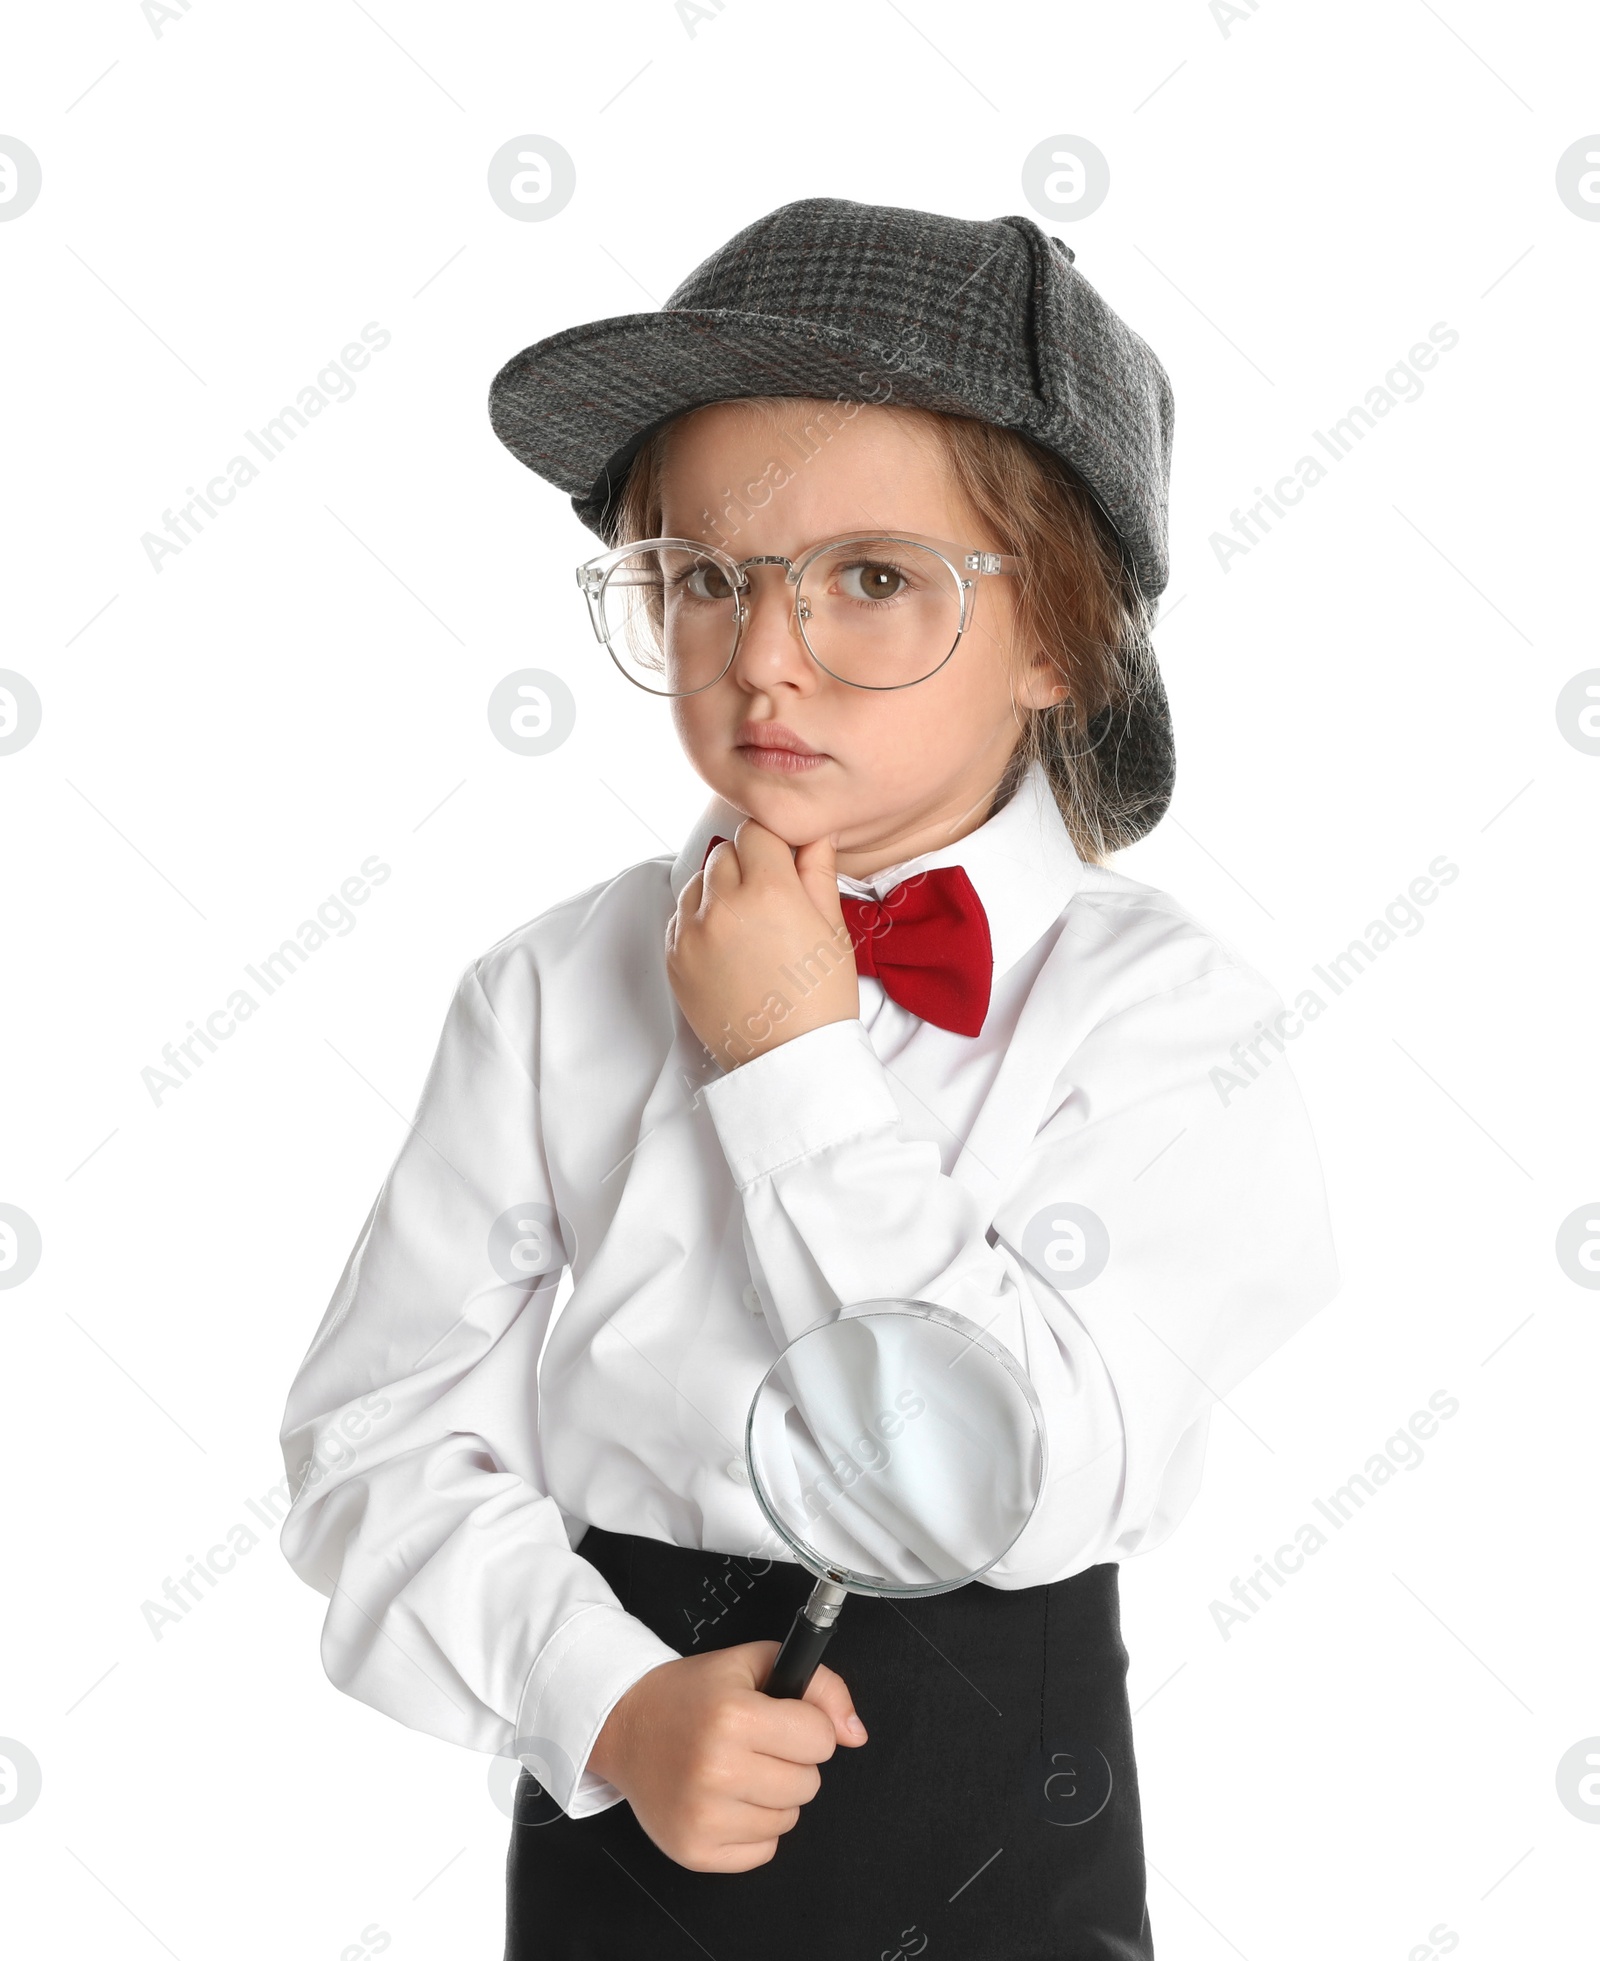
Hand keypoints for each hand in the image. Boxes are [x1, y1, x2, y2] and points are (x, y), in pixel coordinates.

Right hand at [585, 1643, 867, 1871]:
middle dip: (791, 1761)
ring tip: (737, 1769)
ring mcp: (704, 1816)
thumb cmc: (693, 1694)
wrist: (626, 1726)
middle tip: (754, 1744)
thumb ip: (820, 1686)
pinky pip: (764, 1850)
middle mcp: (717, 1768)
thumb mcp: (756, 1664)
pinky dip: (753, 1828)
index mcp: (733, 1715)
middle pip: (809, 1783)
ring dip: (773, 1796)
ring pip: (790, 1818)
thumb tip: (856, 1734)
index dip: (806, 1726)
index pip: (821, 1739)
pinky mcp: (695, 1850)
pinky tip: (725, 1799)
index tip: (780, 1719)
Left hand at [666, 820, 859, 1068]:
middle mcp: (723, 906)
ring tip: (746, 922)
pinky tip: (727, 943)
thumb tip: (812, 836)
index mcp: (768, 891)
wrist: (788, 1061)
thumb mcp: (832, 930)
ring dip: (718, 889)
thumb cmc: (820, 999)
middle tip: (769, 897)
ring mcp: (692, 934)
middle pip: (723, 852)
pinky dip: (700, 919)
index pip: (756, 832)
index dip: (772, 842)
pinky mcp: (674, 960)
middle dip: (746, 864)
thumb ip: (817, 873)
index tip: (782, 860)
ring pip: (697, 882)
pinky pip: (680, 917)